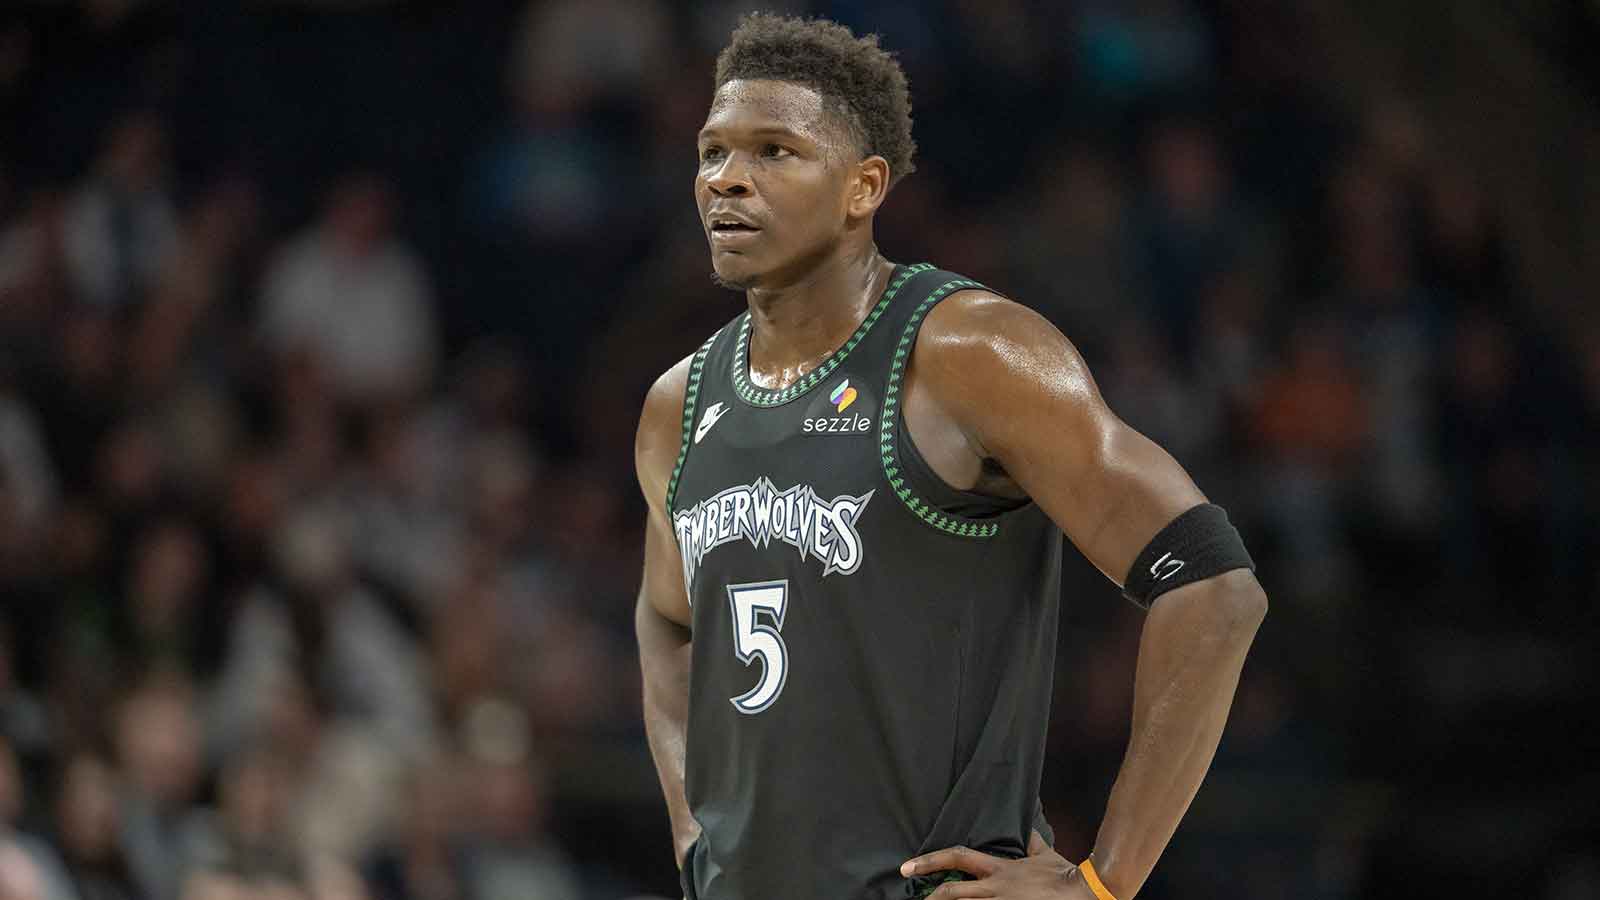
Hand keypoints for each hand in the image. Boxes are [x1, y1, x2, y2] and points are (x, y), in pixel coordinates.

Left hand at [901, 831, 1095, 898]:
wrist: (1086, 892)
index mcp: (1000, 869)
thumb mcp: (1045, 854)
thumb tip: (1028, 826)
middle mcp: (996, 889)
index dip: (930, 861)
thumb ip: (1032, 841)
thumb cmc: (1065, 875)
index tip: (907, 867)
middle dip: (931, 898)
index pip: (958, 858)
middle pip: (953, 893)